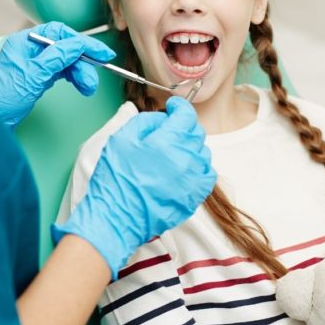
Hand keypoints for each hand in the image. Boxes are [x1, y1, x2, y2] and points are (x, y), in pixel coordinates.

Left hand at [0, 21, 115, 128]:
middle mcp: (31, 49)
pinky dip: (74, 78)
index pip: (60, 33)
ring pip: (66, 62)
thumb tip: (78, 45)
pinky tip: (81, 85)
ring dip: (81, 73)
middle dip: (83, 63)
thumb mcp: (33, 74)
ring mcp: (36, 64)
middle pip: (66, 48)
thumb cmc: (2, 97)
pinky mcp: (39, 78)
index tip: (101, 53)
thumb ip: (57, 57)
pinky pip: (62, 72)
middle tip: (93, 79)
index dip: (82, 42)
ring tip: (88, 88)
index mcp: (25, 41)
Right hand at [53, 97, 216, 276]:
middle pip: (196, 132)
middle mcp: (186, 159)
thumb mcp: (122, 139)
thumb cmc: (116, 179)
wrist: (117, 216)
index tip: (173, 107)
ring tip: (174, 152)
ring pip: (203, 152)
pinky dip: (200, 167)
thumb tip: (163, 118)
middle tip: (169, 131)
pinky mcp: (195, 196)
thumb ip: (146, 121)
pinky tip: (186, 169)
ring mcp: (193, 179)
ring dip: (191, 147)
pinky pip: (208, 174)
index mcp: (168, 141)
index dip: (179, 107)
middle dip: (183, 127)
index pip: (186, 114)